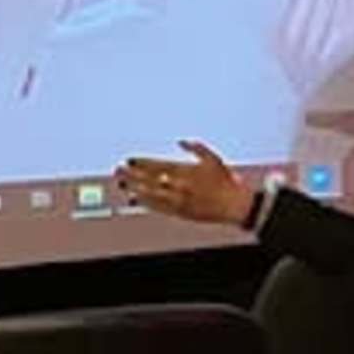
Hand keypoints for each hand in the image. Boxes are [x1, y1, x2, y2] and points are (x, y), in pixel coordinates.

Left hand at [116, 140, 257, 229]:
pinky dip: (146, 203)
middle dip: (133, 174)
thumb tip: (181, 141)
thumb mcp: (213, 159)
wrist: (234, 205)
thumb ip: (196, 148)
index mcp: (186, 171)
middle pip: (150, 179)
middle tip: (118, 170)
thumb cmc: (226, 182)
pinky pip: (159, 207)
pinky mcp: (180, 212)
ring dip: (135, 188)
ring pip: (151, 194)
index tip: (129, 160)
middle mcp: (179, 185)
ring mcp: (178, 200)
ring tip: (123, 184)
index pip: (158, 165)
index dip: (142, 162)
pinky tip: (136, 199)